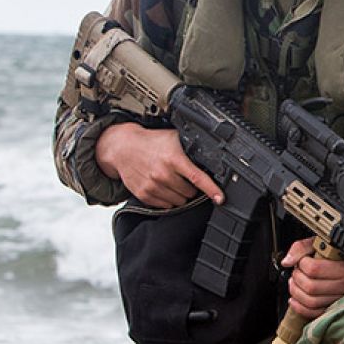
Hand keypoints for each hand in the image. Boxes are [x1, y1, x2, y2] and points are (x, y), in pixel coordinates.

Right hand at [96, 122, 222, 208]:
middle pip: (190, 193)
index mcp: (173, 159)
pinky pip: (165, 206)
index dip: (211, 189)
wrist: (122, 148)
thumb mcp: (173, 138)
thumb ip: (191, 147)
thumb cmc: (151, 142)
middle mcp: (162, 174)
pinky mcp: (144, 195)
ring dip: (181, 195)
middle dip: (192, 187)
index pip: (197, 178)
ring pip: (179, 202)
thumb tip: (212, 153)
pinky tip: (164, 187)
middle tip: (184, 177)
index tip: (220, 198)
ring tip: (173, 181)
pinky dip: (169, 199)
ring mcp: (152, 186)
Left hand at [281, 237, 343, 318]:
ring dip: (296, 292)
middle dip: (297, 278)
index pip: (314, 269)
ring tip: (295, 283)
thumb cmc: (337, 255)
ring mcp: (340, 298)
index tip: (303, 260)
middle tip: (297, 271)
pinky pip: (314, 313)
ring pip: (311, 301)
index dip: (302, 263)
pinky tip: (294, 299)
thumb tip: (287, 261)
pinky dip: (300, 307)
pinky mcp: (334, 308)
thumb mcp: (321, 243)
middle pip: (311, 287)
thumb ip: (302, 247)